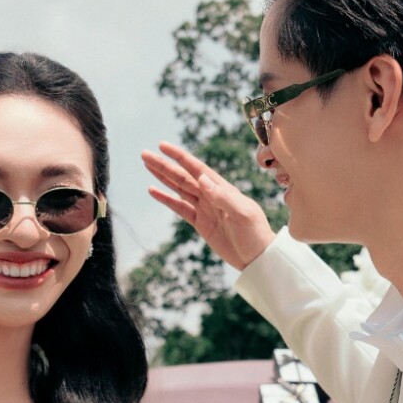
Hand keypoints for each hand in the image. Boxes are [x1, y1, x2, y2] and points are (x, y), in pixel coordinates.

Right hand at [141, 140, 275, 272]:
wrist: (257, 257)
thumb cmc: (255, 233)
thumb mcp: (243, 214)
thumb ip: (223, 197)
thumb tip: (202, 179)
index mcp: (222, 188)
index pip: (196, 168)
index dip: (179, 157)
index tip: (162, 146)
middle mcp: (211, 194)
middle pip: (183, 176)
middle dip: (164, 165)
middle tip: (145, 154)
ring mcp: (204, 208)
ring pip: (178, 188)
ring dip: (162, 177)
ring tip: (147, 165)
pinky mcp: (200, 223)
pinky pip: (179, 208)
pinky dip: (166, 199)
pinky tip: (153, 191)